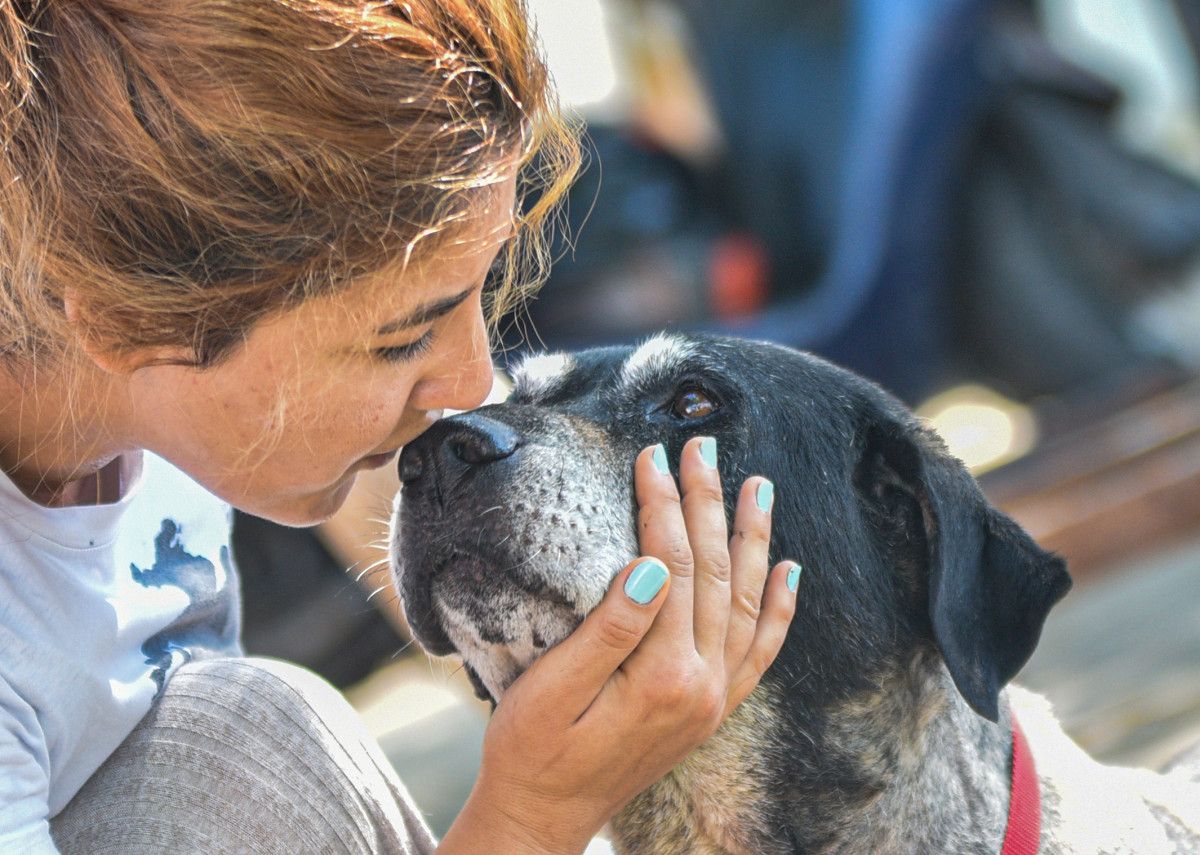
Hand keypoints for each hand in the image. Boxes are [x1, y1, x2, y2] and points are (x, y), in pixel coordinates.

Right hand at [439, 436, 799, 853]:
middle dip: (708, 503)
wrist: (543, 817)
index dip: (662, 505)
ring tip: (759, 485)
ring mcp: (714, 699)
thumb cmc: (532, 752)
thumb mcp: (550, 690)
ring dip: (755, 540)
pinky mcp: (712, 708)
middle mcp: (702, 686)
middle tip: (702, 447)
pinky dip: (780, 608)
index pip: (672, 565)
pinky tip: (789, 570)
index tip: (651, 456)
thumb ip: (607, 629)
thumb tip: (651, 566)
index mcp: (661, 675)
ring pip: (748, 602)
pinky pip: (761, 651)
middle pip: (715, 573)